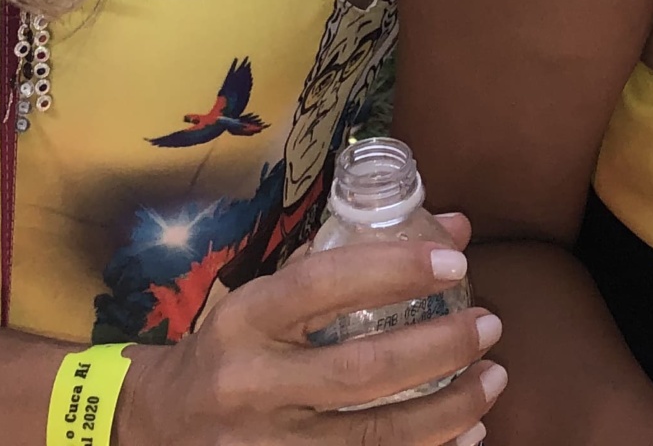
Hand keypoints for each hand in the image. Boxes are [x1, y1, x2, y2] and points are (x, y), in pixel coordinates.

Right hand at [117, 217, 502, 445]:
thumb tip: (455, 227)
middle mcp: (251, 384)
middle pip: (361, 371)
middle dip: (440, 348)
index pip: (323, 283)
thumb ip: (352, 261)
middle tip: (490, 325)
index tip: (457, 263)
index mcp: (244, 320)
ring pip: (373, 436)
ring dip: (448, 409)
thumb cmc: (233, 348)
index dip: (394, 269)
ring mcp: (265, 445)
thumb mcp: (271, 296)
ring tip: (493, 379)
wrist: (158, 427)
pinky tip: (465, 434)